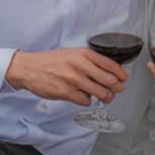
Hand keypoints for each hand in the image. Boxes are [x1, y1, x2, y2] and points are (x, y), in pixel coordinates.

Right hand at [6, 47, 128, 106]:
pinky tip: (84, 96)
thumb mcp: (72, 53)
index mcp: (83, 54)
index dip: (121, 73)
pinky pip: (86, 101)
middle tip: (117, 90)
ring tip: (105, 97)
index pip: (110, 64)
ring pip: (100, 93)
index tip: (124, 78)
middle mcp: (81, 66)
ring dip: (106, 97)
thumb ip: (89, 60)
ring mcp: (74, 80)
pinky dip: (88, 100)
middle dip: (117, 88)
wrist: (30, 68)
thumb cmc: (50, 61)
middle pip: (109, 80)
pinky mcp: (67, 93)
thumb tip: (109, 71)